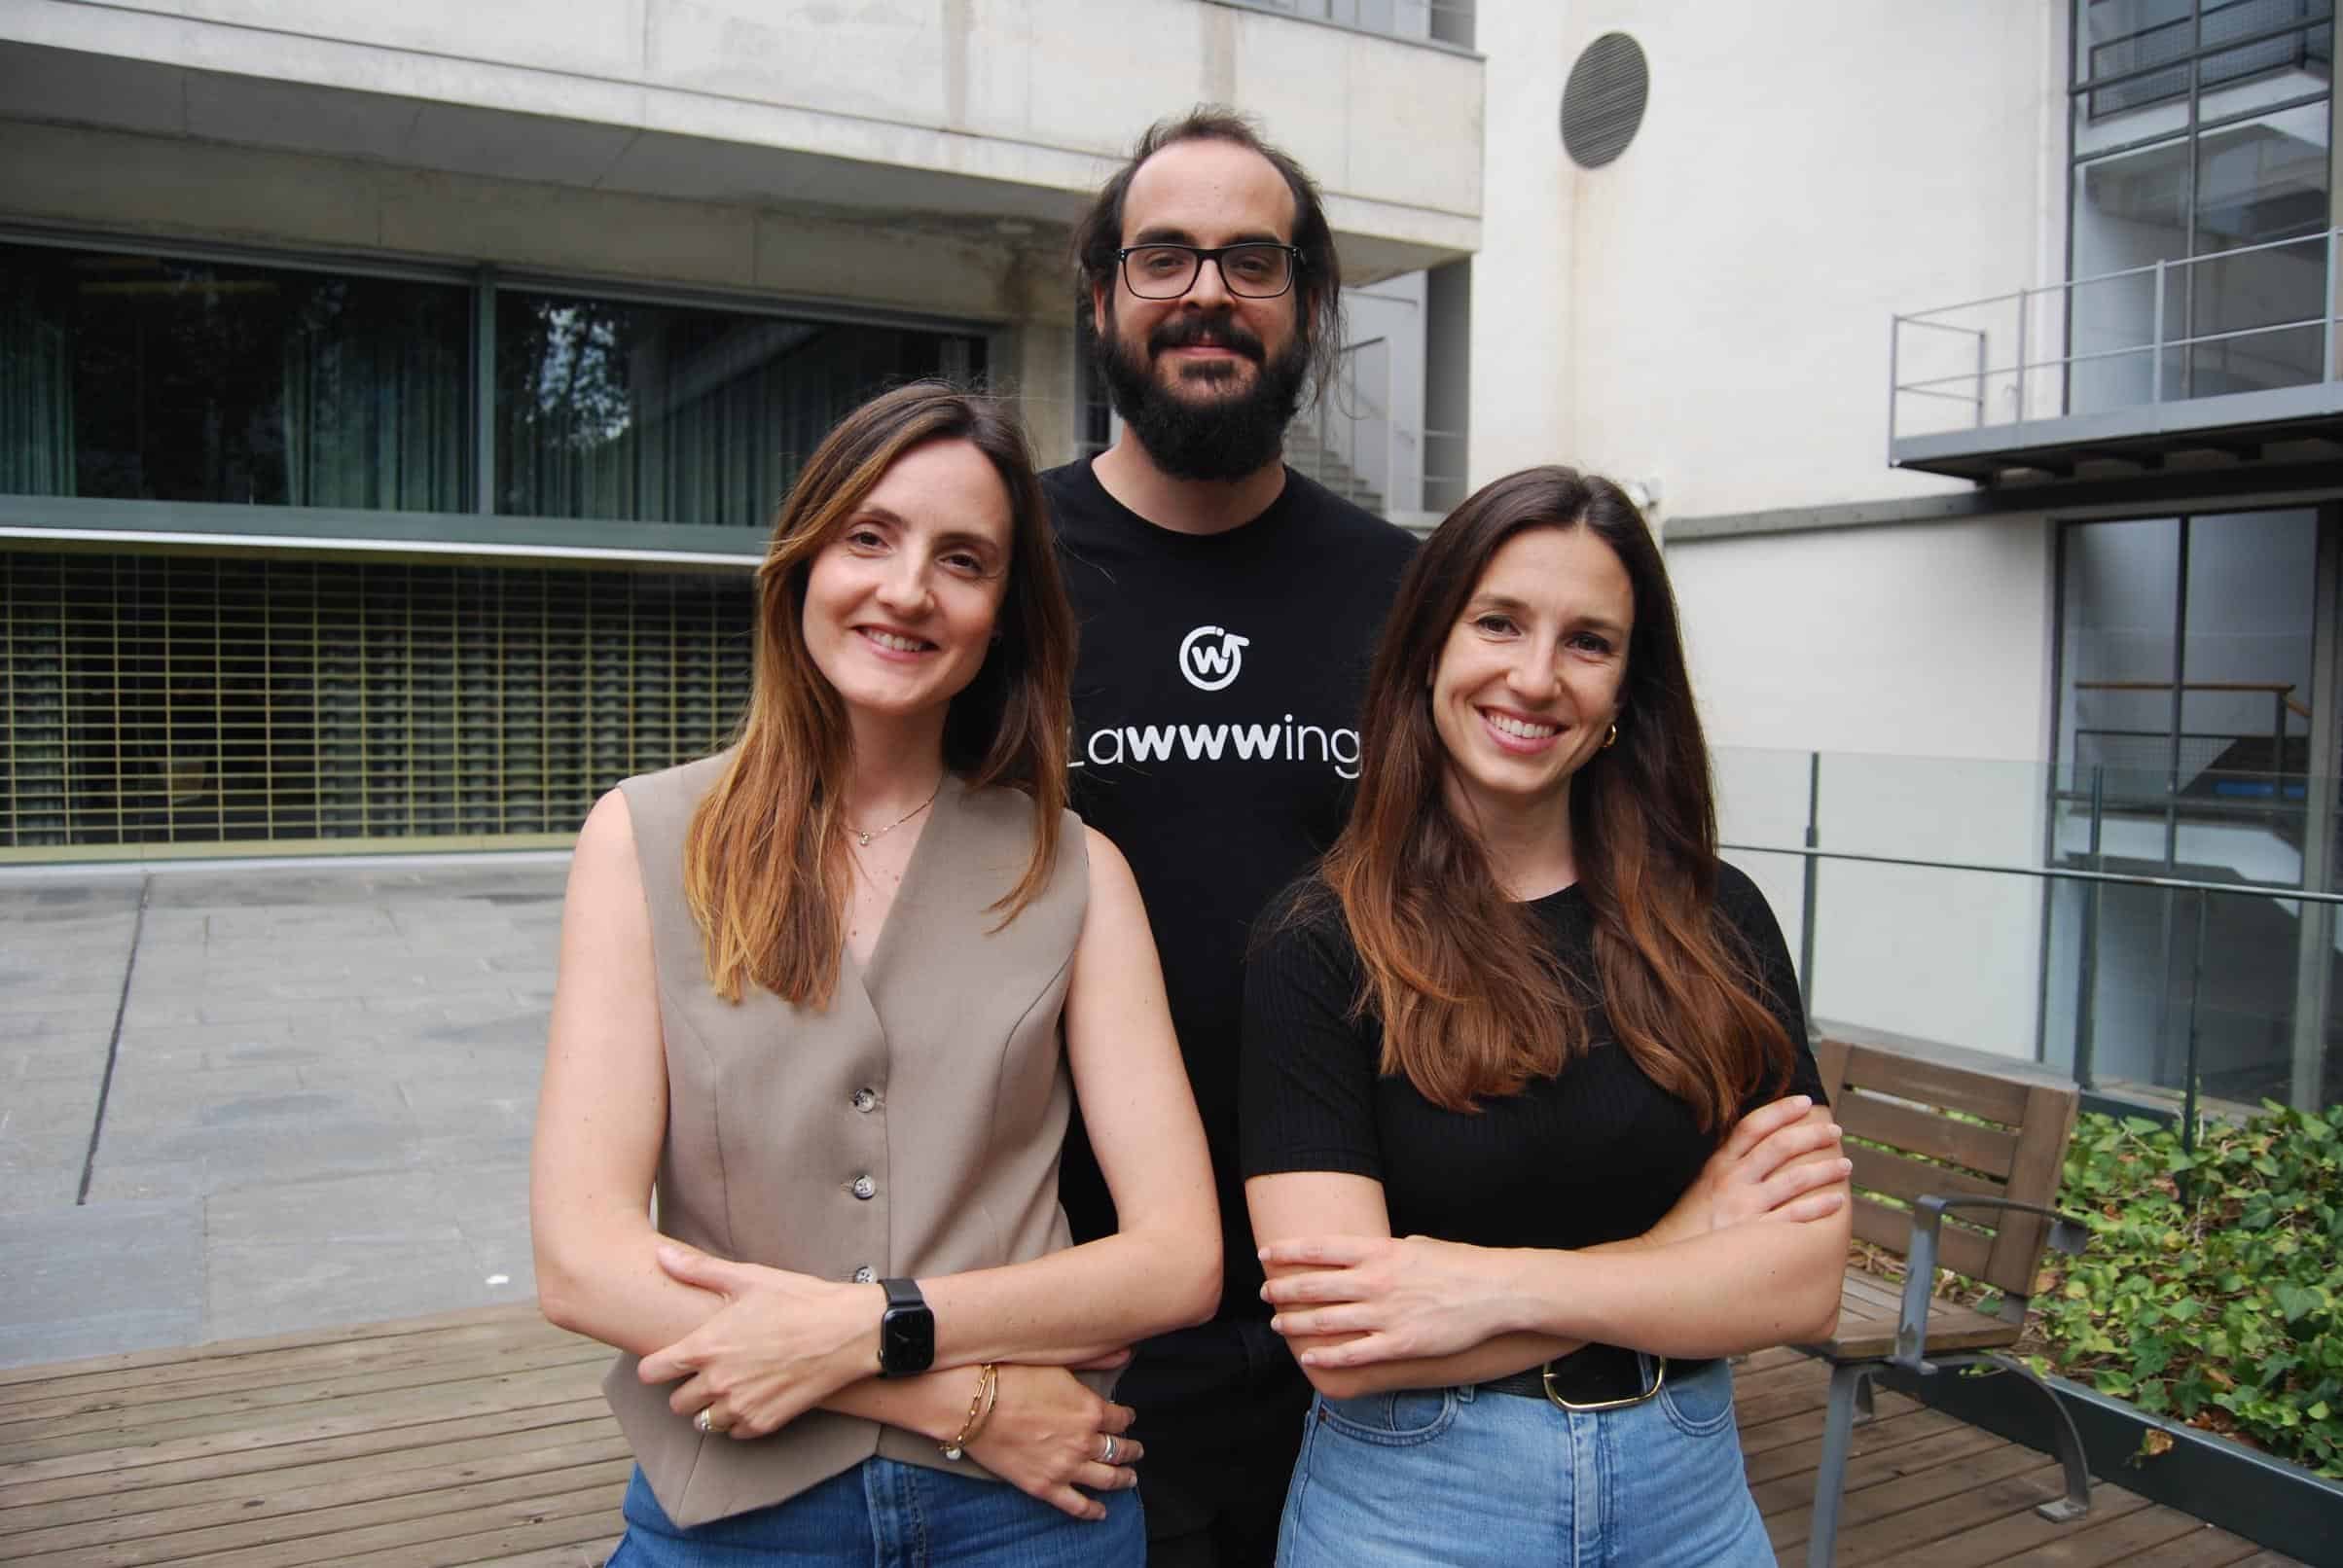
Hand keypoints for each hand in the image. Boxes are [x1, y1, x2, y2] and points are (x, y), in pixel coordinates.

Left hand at [639, 1244, 878, 1439]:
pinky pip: (735, 1433)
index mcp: (705, 1347)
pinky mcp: (765, 1422)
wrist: (847, 1331)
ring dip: (712, 1407)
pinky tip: (753, 1396)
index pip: (650, 1373)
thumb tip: (660, 1256)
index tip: (669, 1360)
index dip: (656, 1365)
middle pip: (677, 1404)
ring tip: (731, 1385)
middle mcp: (717, 1382)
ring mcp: (741, 1406)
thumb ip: (698, 1271)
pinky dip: (739, 1419)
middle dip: (686, 1388)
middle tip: (709, 1370)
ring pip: (704, 1423)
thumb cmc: (798, 1300)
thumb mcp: (748, 1278)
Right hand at [964, 1366, 1139, 1520]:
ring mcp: (1065, 1467)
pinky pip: (1077, 1506)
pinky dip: (1093, 1511)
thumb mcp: (1060, 1362)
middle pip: (1120, 1450)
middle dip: (1132, 1450)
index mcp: (1091, 1410)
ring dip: (1123, 1479)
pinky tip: (1101, 1512)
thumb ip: (1095, 1362)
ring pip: (1107, 1479)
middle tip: (1136, 1450)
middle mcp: (1084, 1442)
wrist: (974, 1405)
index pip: (1122, 1419)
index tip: (1126, 1418)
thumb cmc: (1013, 1377)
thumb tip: (1126, 1352)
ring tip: (1129, 1478)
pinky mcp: (1044, 1487)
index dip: (1127, 1418)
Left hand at [1258, 1234, 1510, 1368]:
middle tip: (1265, 1292)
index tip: (1266, 1254)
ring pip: (1326, 1321)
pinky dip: (1326, 1356)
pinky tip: (1309, 1357)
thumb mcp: (1415, 1245)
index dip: (1288, 1252)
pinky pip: (1353, 1353)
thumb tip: (1363, 1254)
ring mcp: (1386, 1314)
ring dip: (1296, 1323)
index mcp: (1380, 1252)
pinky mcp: (1399, 1344)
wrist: (1495, 1291)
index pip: (1320, 1248)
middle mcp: (1376, 1282)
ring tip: (1278, 1324)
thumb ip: (1384, 1251)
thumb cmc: (1457, 1264)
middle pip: (1314, 1286)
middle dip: (1283, 1289)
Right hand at [1652, 1096, 1848, 1244]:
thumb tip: (1754, 1151)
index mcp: (1717, 1166)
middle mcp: (1732, 1182)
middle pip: (1779, 1147)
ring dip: (1825, 1169)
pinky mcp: (1756, 1237)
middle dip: (1812, 1135)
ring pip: (1795, 1179)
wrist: (1667, 1267)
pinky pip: (1795, 1217)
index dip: (1780, 1111)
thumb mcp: (1698, 1188)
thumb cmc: (1683, 1229)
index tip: (1804, 1102)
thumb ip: (1724, 1168)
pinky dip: (1819, 1206)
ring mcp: (1745, 1209)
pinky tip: (1837, 1200)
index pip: (1752, 1126)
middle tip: (1834, 1131)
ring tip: (1845, 1165)